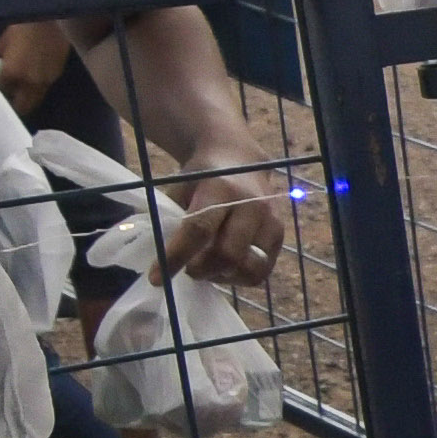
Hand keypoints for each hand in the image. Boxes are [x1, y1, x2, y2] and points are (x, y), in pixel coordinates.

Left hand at [157, 154, 290, 289]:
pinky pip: (261, 271)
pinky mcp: (279, 236)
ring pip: (249, 268)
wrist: (238, 160)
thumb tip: (163, 259)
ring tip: (209, 267)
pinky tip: (225, 267)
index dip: (177, 256)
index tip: (156, 277)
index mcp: (221, 189)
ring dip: (223, 276)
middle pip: (228, 254)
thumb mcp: (182, 188)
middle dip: (202, 270)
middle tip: (188, 268)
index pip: (199, 230)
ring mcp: (270, 222)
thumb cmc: (202, 178)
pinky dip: (239, 276)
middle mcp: (251, 205)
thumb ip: (175, 220)